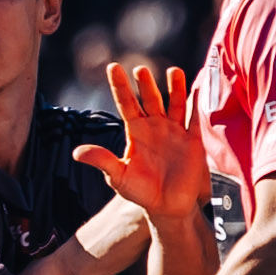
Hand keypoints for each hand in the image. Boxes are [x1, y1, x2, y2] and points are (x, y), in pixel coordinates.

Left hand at [74, 60, 203, 222]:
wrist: (167, 207)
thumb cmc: (140, 191)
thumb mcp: (118, 176)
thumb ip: (102, 161)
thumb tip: (77, 153)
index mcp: (136, 131)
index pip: (126, 103)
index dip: (120, 86)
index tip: (113, 67)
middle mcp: (155, 126)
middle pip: (150, 99)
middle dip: (145, 84)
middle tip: (140, 70)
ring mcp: (174, 131)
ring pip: (175, 104)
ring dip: (175, 88)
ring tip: (174, 71)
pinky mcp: (192, 141)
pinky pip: (195, 119)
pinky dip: (197, 104)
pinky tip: (198, 88)